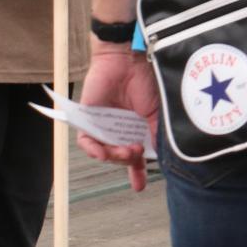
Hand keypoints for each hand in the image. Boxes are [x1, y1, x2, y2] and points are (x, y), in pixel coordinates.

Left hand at [77, 42, 158, 191]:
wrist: (128, 59)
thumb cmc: (145, 81)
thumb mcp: (156, 113)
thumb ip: (156, 135)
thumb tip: (161, 157)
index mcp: (135, 128)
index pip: (135, 156)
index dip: (137, 172)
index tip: (140, 187)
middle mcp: (118, 129)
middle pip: (119, 157)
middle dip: (127, 162)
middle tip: (136, 155)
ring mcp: (103, 125)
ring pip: (104, 152)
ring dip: (114, 157)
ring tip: (125, 152)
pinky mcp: (87, 118)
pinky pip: (86, 142)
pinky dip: (93, 149)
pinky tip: (102, 152)